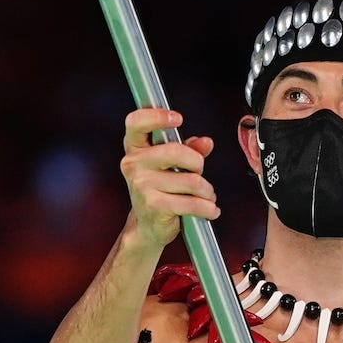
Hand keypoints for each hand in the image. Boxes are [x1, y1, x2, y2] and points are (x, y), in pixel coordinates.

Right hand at [119, 108, 217, 249]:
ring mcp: (142, 185)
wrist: (147, 226)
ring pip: (191, 180)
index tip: (178, 119)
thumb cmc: (160, 189)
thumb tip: (206, 142)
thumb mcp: (173, 164)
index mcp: (135, 148)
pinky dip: (207, 208)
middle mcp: (133, 164)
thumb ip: (190, 149)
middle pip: (176, 151)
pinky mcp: (154, 205)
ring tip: (205, 195)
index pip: (136, 122)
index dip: (157, 116)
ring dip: (206, 190)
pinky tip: (209, 209)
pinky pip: (192, 202)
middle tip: (199, 172)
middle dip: (197, 162)